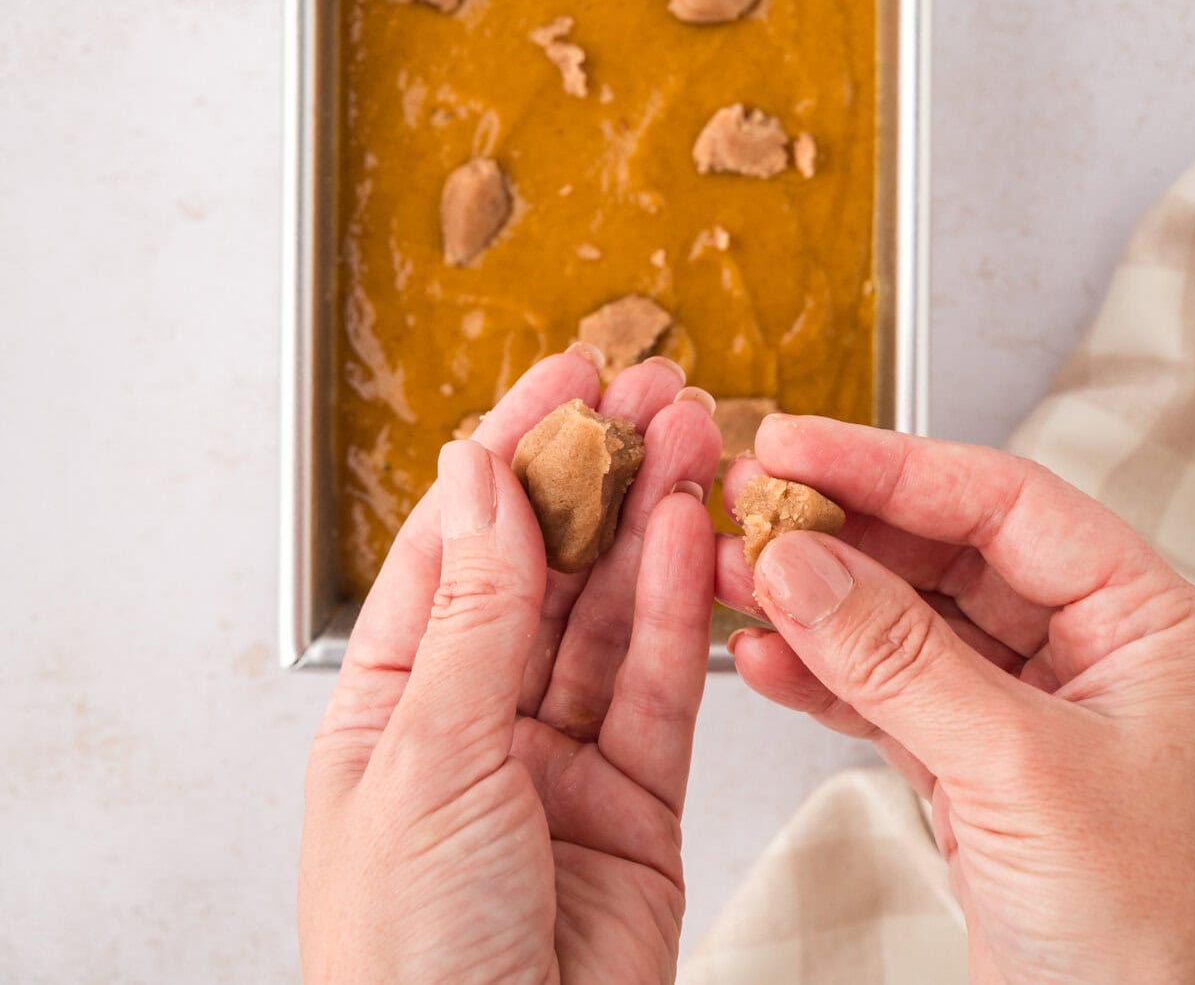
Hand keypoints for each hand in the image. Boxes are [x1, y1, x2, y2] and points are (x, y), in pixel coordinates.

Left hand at [300, 348, 721, 984]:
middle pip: (544, 568)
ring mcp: (559, 765)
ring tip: (692, 438)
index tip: (564, 378)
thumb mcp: (430, 762)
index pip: (457, 546)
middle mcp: (476, 726)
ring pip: (611, 616)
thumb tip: (478, 477)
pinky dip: (679, 608)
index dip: (511, 452)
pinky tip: (693, 535)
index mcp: (392, 710)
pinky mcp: (636, 809)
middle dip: (596, 475)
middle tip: (650, 392)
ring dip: (649, 521)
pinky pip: (658, 688)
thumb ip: (477, 614)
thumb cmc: (408, 965)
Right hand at [718, 418, 1194, 984]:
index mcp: (1143, 620)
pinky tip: (766, 661)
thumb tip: (802, 561)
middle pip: (943, 551)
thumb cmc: (1160, 942)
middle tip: (747, 504)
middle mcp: (1089, 652)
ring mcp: (1026, 713)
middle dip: (839, 532)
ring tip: (732, 576)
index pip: (1001, 501)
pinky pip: (888, 698)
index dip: (888, 464)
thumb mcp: (1024, 774)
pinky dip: (822, 681)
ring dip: (814, 602)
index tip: (793, 446)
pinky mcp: (977, 775)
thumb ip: (902, 659)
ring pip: (904, 623)